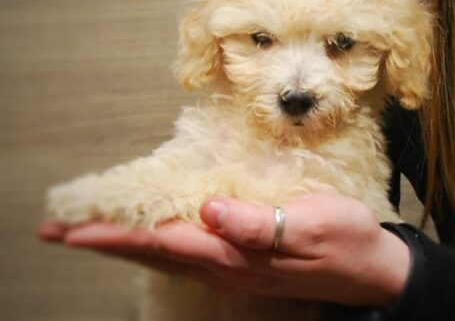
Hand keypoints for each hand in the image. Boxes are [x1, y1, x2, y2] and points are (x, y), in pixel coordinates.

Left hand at [38, 193, 409, 306]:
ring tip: (89, 237)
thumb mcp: (313, 224)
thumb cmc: (345, 239)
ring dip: (123, 246)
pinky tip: (148, 243)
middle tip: (60, 234)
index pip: (166, 240)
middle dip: (104, 243)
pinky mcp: (243, 264)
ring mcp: (234, 269)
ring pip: (165, 258)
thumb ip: (259, 223)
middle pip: (154, 253)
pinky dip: (155, 247)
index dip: (119, 234)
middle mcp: (228, 266)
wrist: (370, 268)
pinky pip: (184, 258)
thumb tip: (209, 210)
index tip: (76, 229)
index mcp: (239, 253)